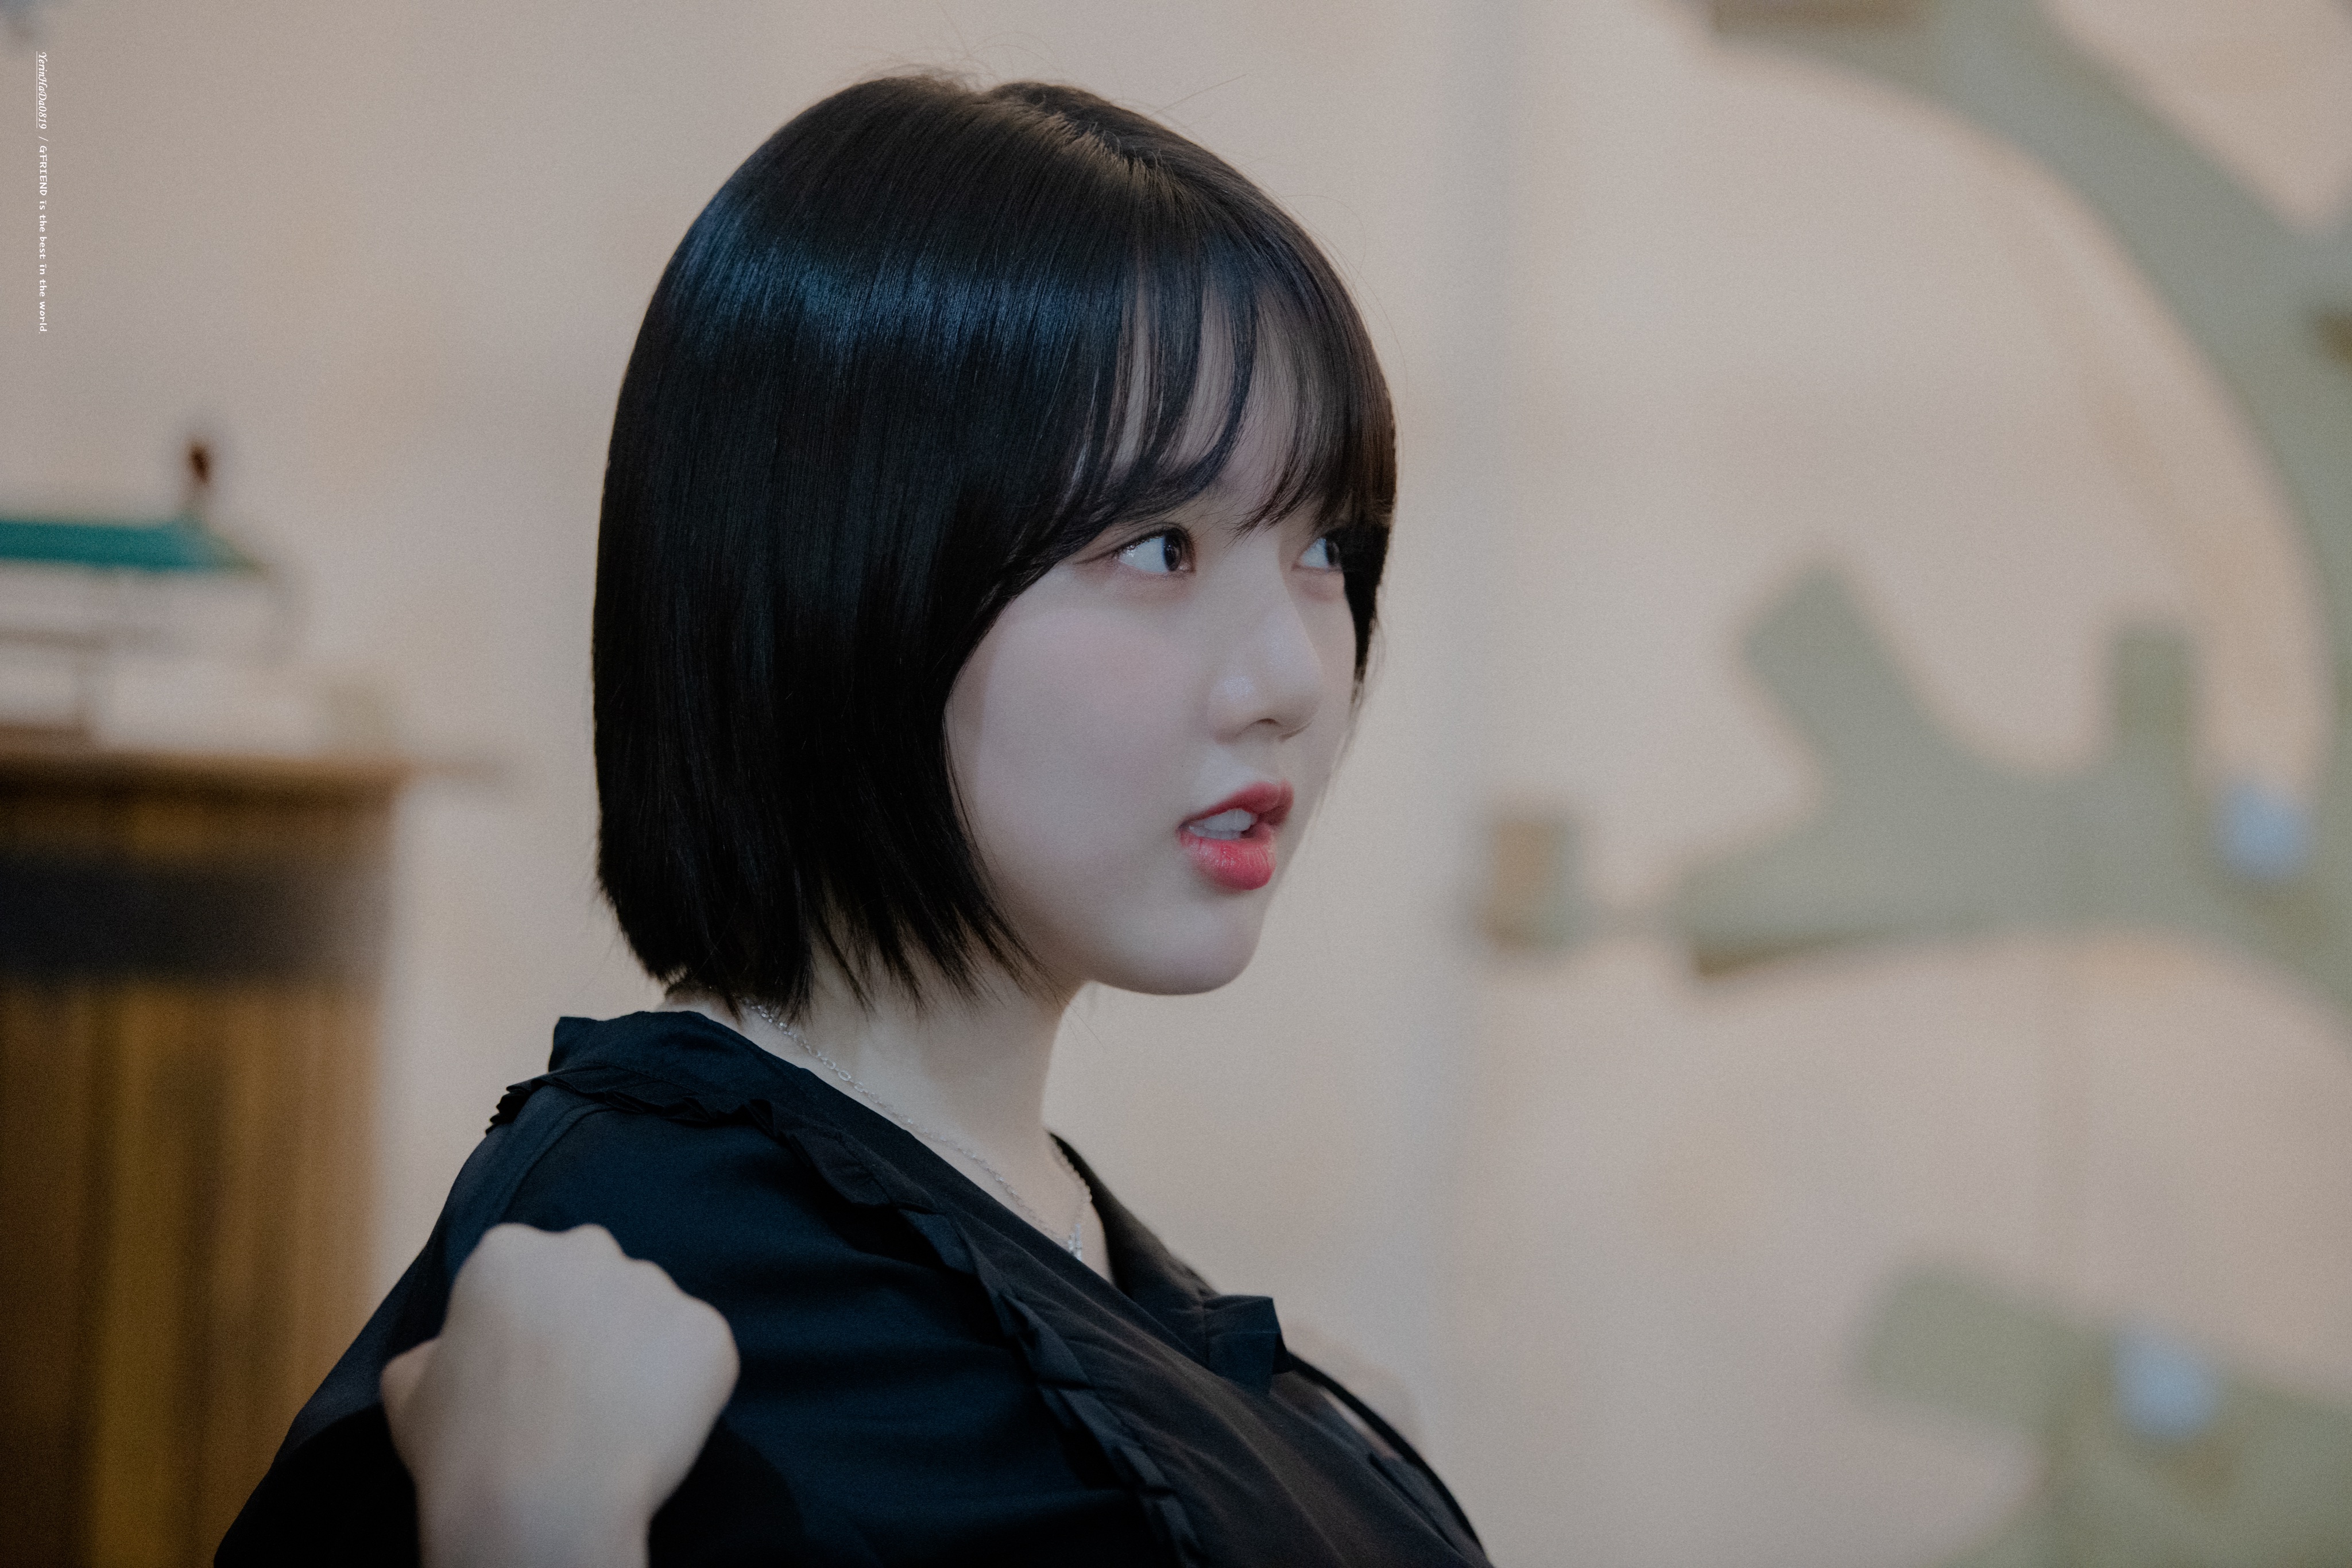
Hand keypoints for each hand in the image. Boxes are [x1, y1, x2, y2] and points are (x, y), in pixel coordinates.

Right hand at [380, 1223, 738, 1567]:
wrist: (540, 1506)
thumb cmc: (462, 1453)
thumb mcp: (407, 1391)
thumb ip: (432, 1350)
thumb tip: (449, 1348)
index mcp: (509, 1251)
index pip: (526, 1270)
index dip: (526, 1323)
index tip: (524, 1370)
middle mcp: (588, 1250)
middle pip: (595, 1277)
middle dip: (590, 1321)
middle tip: (574, 1391)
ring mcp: (657, 1288)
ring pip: (652, 1314)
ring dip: (640, 1353)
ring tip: (613, 1418)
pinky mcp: (708, 1333)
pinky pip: (699, 1354)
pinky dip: (685, 1388)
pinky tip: (651, 1430)